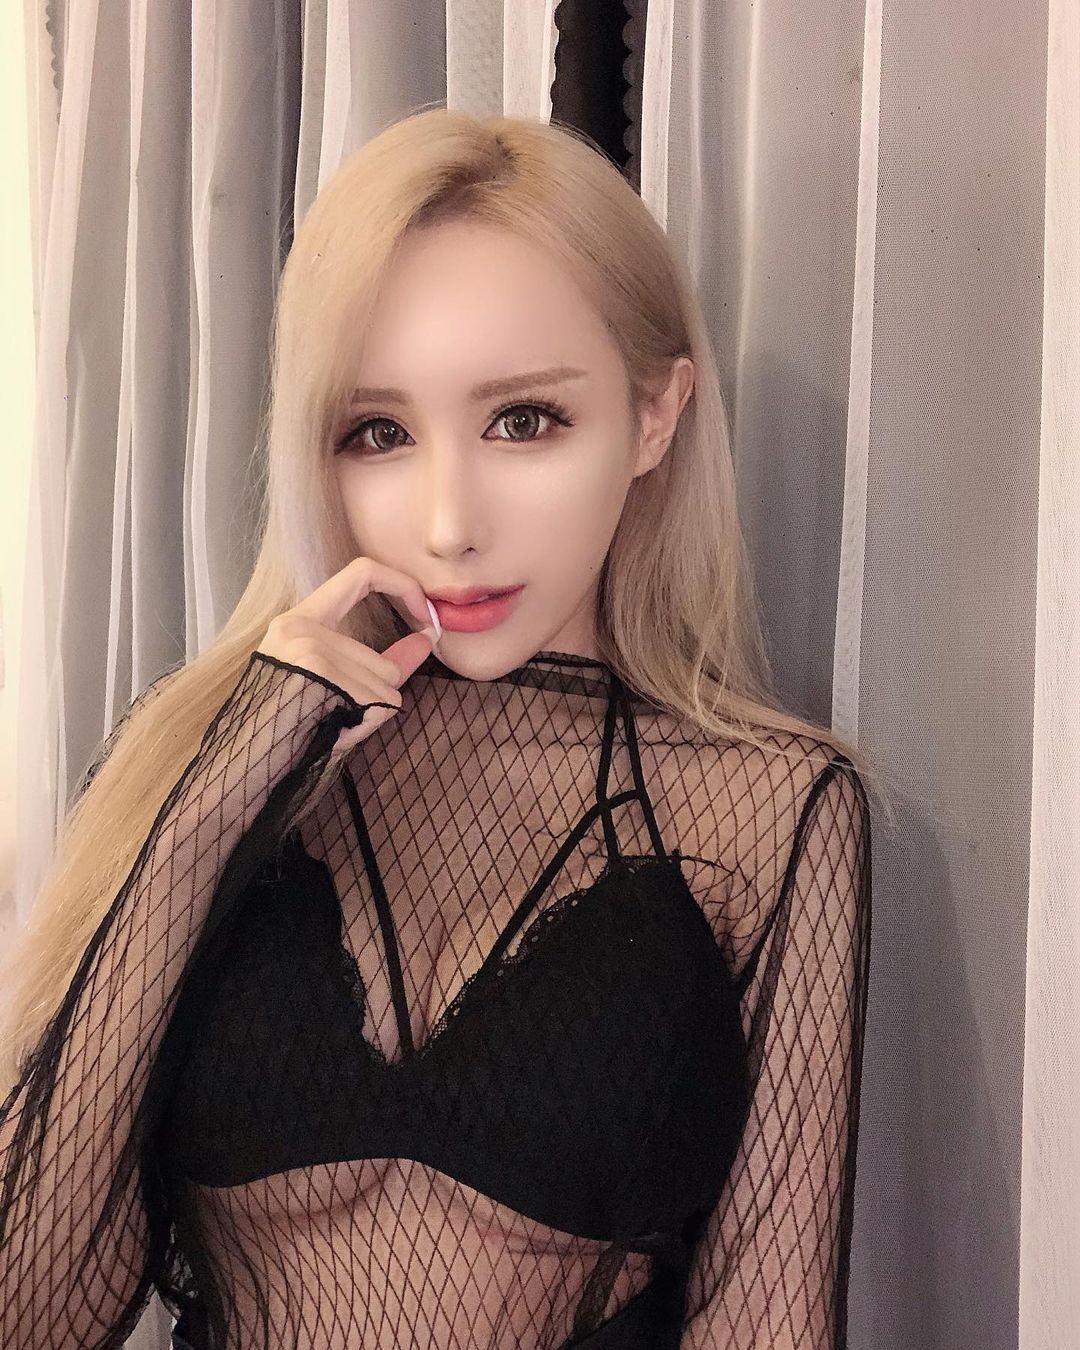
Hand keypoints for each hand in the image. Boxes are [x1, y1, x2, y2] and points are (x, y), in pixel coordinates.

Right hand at [256, 557, 439, 754]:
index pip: (363, 573)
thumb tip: (428, 638)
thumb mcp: (334, 684)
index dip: (404, 586)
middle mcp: (301, 626)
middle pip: (383, 664)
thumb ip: (383, 660)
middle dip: (376, 701)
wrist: (245, 763)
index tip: (426, 616)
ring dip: (368, 717)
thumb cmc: (289, 728)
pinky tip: (332, 733)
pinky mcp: (318, 670)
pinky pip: (377, 704)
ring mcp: (308, 647)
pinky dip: (365, 726)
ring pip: (385, 687)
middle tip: (340, 719)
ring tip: (329, 725)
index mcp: (300, 619)